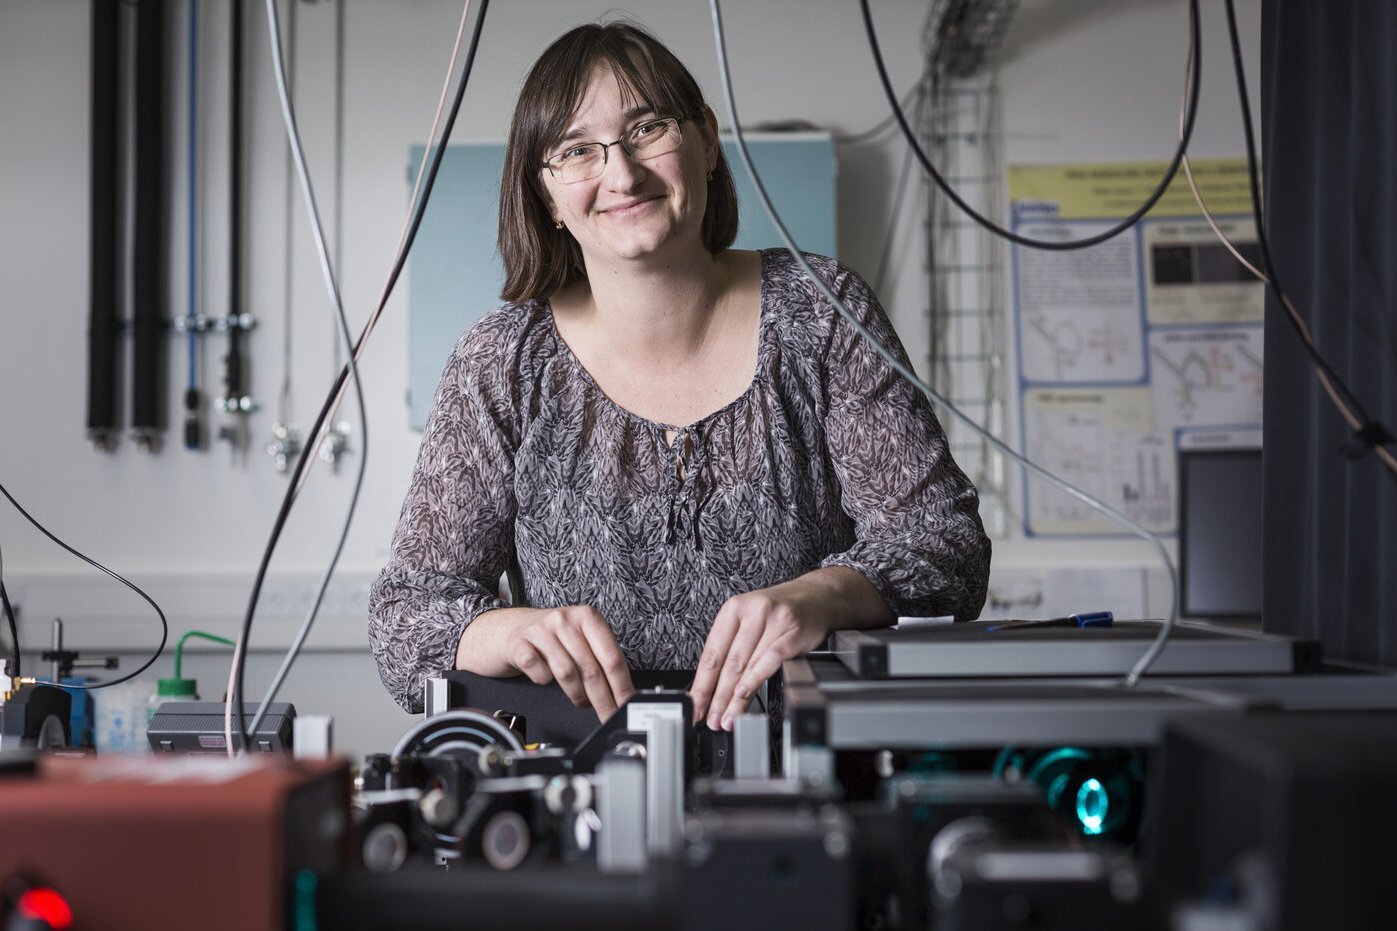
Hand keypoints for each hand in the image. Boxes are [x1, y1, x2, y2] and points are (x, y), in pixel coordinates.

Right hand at [461, 605, 634, 720]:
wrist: (502, 628)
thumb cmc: (546, 638)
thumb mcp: (576, 638)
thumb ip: (598, 657)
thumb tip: (620, 691)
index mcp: (587, 617)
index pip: (612, 657)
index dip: (621, 686)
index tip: (625, 705)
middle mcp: (564, 620)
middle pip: (592, 668)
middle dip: (603, 699)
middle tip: (608, 715)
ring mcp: (540, 630)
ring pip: (568, 672)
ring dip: (577, 694)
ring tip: (581, 700)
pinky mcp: (518, 643)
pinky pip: (538, 671)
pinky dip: (544, 681)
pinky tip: (546, 680)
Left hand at [688, 581, 834, 731]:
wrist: (818, 597)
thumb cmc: (780, 613)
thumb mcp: (749, 621)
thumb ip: (732, 648)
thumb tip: (713, 688)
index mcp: (733, 610)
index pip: (712, 653)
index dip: (701, 684)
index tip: (695, 706)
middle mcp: (752, 612)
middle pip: (729, 663)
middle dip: (717, 697)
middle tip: (712, 719)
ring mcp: (774, 621)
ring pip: (748, 665)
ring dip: (735, 698)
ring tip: (728, 717)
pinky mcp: (793, 632)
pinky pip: (771, 660)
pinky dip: (756, 679)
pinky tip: (745, 695)